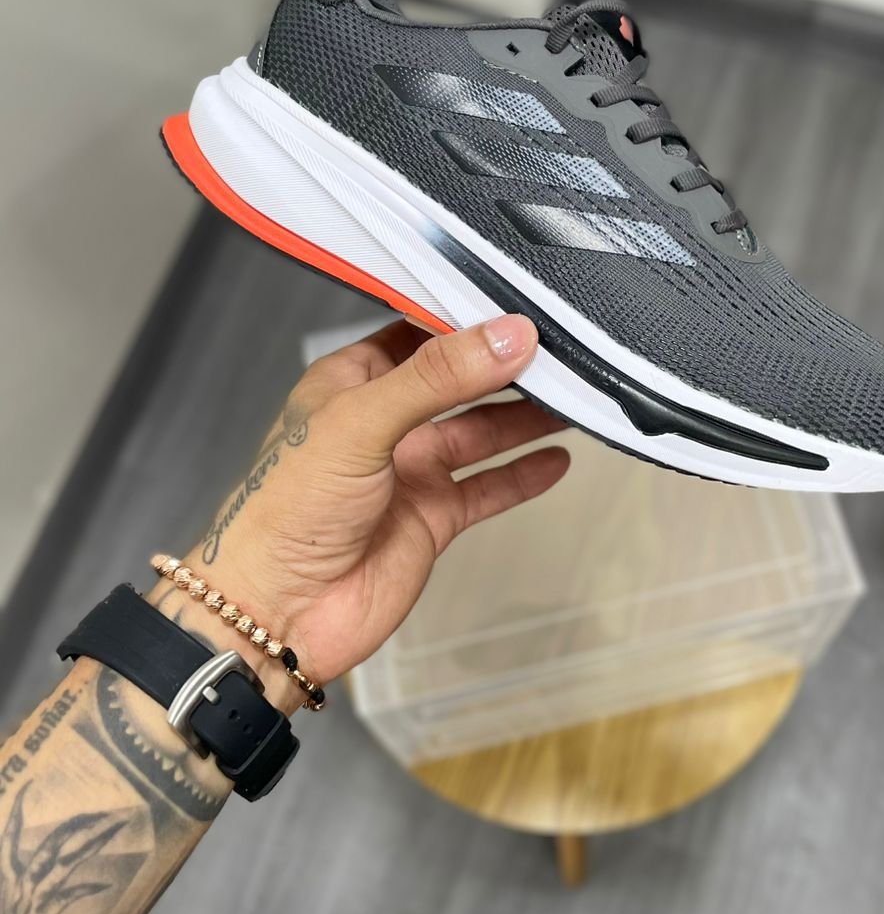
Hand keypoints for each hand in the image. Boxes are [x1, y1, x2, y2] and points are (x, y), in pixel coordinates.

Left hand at [154, 315, 569, 710]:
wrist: (276, 613)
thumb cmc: (286, 510)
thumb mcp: (361, 423)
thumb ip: (438, 378)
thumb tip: (508, 336)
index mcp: (350, 382)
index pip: (418, 331)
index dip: (466, 316)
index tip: (520, 300)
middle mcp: (384, 421)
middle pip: (459, 380)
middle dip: (506, 364)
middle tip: (563, 345)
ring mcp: (410, 470)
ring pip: (482, 431)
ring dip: (525, 415)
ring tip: (577, 394)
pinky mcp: (432, 518)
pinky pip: (489, 488)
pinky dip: (524, 473)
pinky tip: (558, 457)